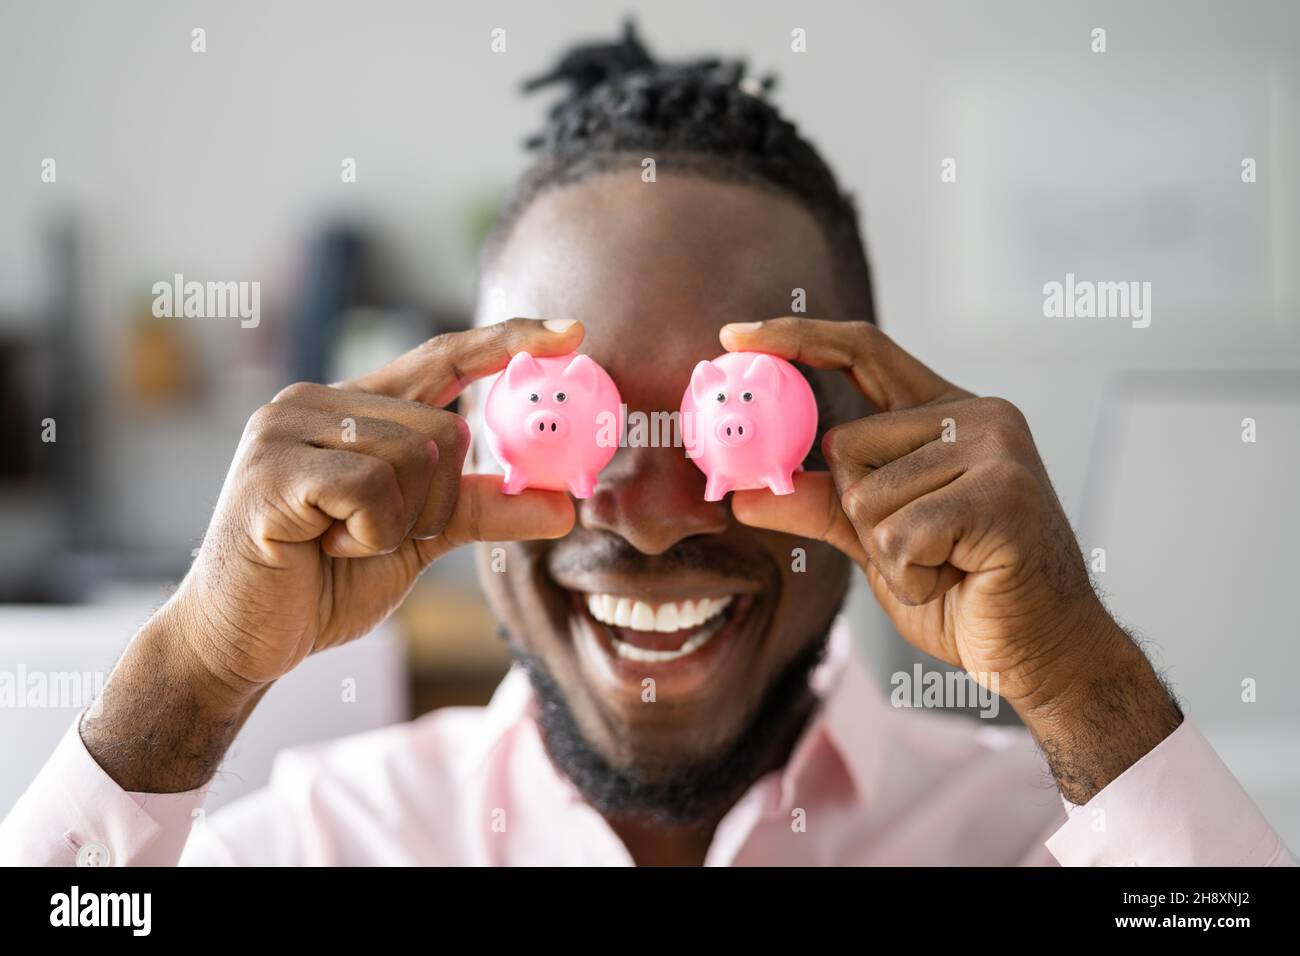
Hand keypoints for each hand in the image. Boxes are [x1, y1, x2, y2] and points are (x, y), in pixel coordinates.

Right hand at [177, 318, 581, 694]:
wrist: (239, 643)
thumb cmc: (323, 583)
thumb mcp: (418, 540)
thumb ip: (480, 511)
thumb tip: (564, 504)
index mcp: (350, 406)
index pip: (443, 359)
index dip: (507, 343)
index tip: (573, 333)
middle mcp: (315, 402)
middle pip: (443, 427)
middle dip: (434, 502)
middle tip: (376, 536)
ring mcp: (286, 429)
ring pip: (414, 457)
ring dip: (398, 524)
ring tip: (339, 543)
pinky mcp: (272, 470)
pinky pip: (374, 489)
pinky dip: (370, 535)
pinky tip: (321, 548)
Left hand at [724, 318, 1180, 798]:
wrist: (1044, 651)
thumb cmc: (965, 592)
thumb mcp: (878, 542)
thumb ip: (819, 506)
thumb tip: (743, 493)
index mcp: (947, 414)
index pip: (862, 352)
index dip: (795, 339)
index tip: (732, 337)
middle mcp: (977, 417)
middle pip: (847, 445)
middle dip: (861, 515)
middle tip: (925, 547)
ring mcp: (997, 450)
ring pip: (867, 497)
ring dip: (890, 556)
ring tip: (949, 566)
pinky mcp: (1003, 495)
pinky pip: (900, 535)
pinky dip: (912, 575)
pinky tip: (958, 579)